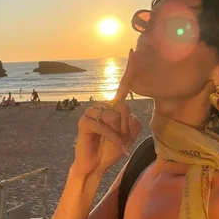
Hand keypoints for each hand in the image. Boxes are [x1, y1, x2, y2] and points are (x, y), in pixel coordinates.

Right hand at [72, 49, 141, 175]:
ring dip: (120, 134)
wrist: (96, 166)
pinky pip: (105, 126)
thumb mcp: (128, 136)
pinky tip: (115, 146)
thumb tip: (124, 108)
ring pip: (115, 116)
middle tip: (121, 140)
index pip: (123, 87)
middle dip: (126, 128)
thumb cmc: (111, 150)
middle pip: (124, 108)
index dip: (130, 70)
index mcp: (113, 107)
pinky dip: (114, 139)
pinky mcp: (85, 121)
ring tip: (115, 143)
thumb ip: (132, 123)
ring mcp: (92, 112)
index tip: (133, 52)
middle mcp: (102, 106)